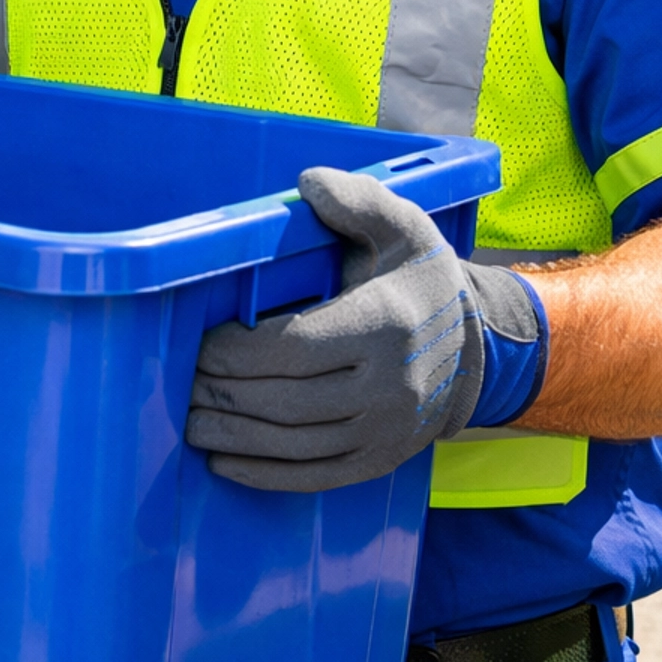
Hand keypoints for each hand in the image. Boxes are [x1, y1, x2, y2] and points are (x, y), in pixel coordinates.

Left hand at [186, 168, 537, 490]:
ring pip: (294, 444)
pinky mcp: (380, 461)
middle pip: (285, 399)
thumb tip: (308, 184)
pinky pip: (315, 476)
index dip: (238, 351)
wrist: (477, 350)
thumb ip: (357, 200)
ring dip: (234, 435)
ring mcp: (385, 430)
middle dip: (224, 393)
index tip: (204, 343)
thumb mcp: (402, 226)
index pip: (294, 347)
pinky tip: (224, 461)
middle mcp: (388, 383)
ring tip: (190, 421)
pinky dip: (265, 474)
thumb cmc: (420, 280)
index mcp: (384, 322)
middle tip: (183, 381)